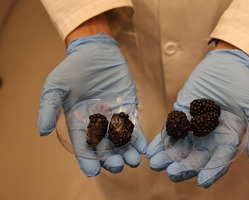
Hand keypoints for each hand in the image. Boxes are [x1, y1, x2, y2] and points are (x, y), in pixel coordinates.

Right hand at [38, 33, 147, 176]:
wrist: (96, 51)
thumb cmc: (74, 68)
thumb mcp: (57, 85)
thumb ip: (50, 107)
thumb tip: (42, 131)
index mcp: (79, 121)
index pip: (82, 145)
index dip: (87, 159)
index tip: (93, 171)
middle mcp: (97, 123)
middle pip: (104, 147)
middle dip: (111, 158)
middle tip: (118, 165)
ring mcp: (114, 116)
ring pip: (121, 140)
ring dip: (127, 152)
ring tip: (134, 161)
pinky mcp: (128, 108)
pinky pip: (134, 126)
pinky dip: (139, 137)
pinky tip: (143, 147)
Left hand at [147, 49, 248, 186]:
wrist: (227, 63)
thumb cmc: (246, 85)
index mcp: (228, 138)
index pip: (220, 159)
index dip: (212, 171)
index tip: (202, 182)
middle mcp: (209, 136)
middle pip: (196, 157)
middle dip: (184, 167)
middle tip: (171, 173)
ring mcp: (194, 125)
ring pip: (180, 146)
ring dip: (168, 156)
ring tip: (156, 164)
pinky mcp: (181, 113)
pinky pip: (170, 129)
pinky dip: (161, 139)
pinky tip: (152, 149)